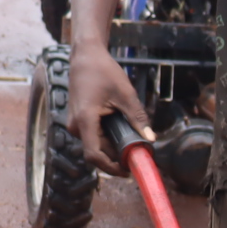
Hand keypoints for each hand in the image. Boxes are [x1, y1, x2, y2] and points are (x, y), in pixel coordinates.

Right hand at [66, 47, 152, 174]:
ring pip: (96, 145)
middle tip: (139, 153)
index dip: (111, 168)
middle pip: (98, 152)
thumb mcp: (126, 94)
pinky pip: (93, 136)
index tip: (127, 171)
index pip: (94, 156)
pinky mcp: (79, 121)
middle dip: (117, 156)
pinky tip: (122, 130)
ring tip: (133, 138)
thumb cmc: (103, 71)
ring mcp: (75, 124)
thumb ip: (138, 118)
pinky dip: (108, 138)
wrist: (85, 57)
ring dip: (114, 146)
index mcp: (85, 120)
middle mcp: (76, 126)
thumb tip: (150, 139)